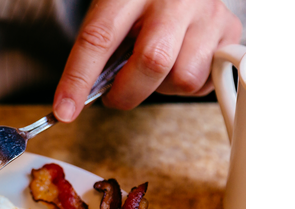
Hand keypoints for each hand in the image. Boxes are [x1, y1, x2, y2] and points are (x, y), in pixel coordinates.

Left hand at [53, 0, 241, 121]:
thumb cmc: (138, 2)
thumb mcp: (112, 11)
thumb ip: (99, 50)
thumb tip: (77, 99)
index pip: (99, 38)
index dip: (78, 79)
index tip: (64, 111)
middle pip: (152, 61)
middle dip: (127, 92)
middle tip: (114, 97)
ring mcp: (208, 14)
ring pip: (183, 78)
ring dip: (161, 88)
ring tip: (154, 70)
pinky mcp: (230, 32)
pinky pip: (205, 82)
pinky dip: (187, 85)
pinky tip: (178, 63)